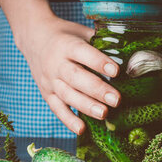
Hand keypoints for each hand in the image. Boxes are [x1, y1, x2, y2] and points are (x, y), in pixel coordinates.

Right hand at [16, 14, 120, 134]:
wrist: (34, 38)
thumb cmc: (65, 35)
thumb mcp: (81, 32)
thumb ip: (100, 42)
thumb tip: (128, 53)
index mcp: (67, 45)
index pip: (83, 53)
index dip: (99, 62)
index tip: (116, 71)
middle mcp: (56, 63)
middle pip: (76, 78)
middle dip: (97, 90)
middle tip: (116, 100)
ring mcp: (49, 80)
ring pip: (67, 95)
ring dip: (86, 106)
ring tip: (104, 114)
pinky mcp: (46, 93)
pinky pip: (57, 108)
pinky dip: (68, 120)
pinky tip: (82, 129)